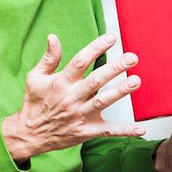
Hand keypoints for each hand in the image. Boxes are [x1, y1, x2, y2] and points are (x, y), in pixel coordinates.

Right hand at [2, 33, 144, 162]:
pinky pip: (108, 131)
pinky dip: (125, 131)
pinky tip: (141, 129)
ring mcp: (80, 116)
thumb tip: (53, 37)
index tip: (111, 38)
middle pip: (96, 80)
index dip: (96, 48)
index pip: (80, 61)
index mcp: (61, 83)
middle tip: (133, 57)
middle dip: (115, 68)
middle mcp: (72, 98)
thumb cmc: (35, 103)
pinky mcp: (86, 131)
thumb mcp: (35, 77)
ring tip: (136, 81)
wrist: (30, 135)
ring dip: (121, 92)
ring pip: (103, 102)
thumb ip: (48, 58)